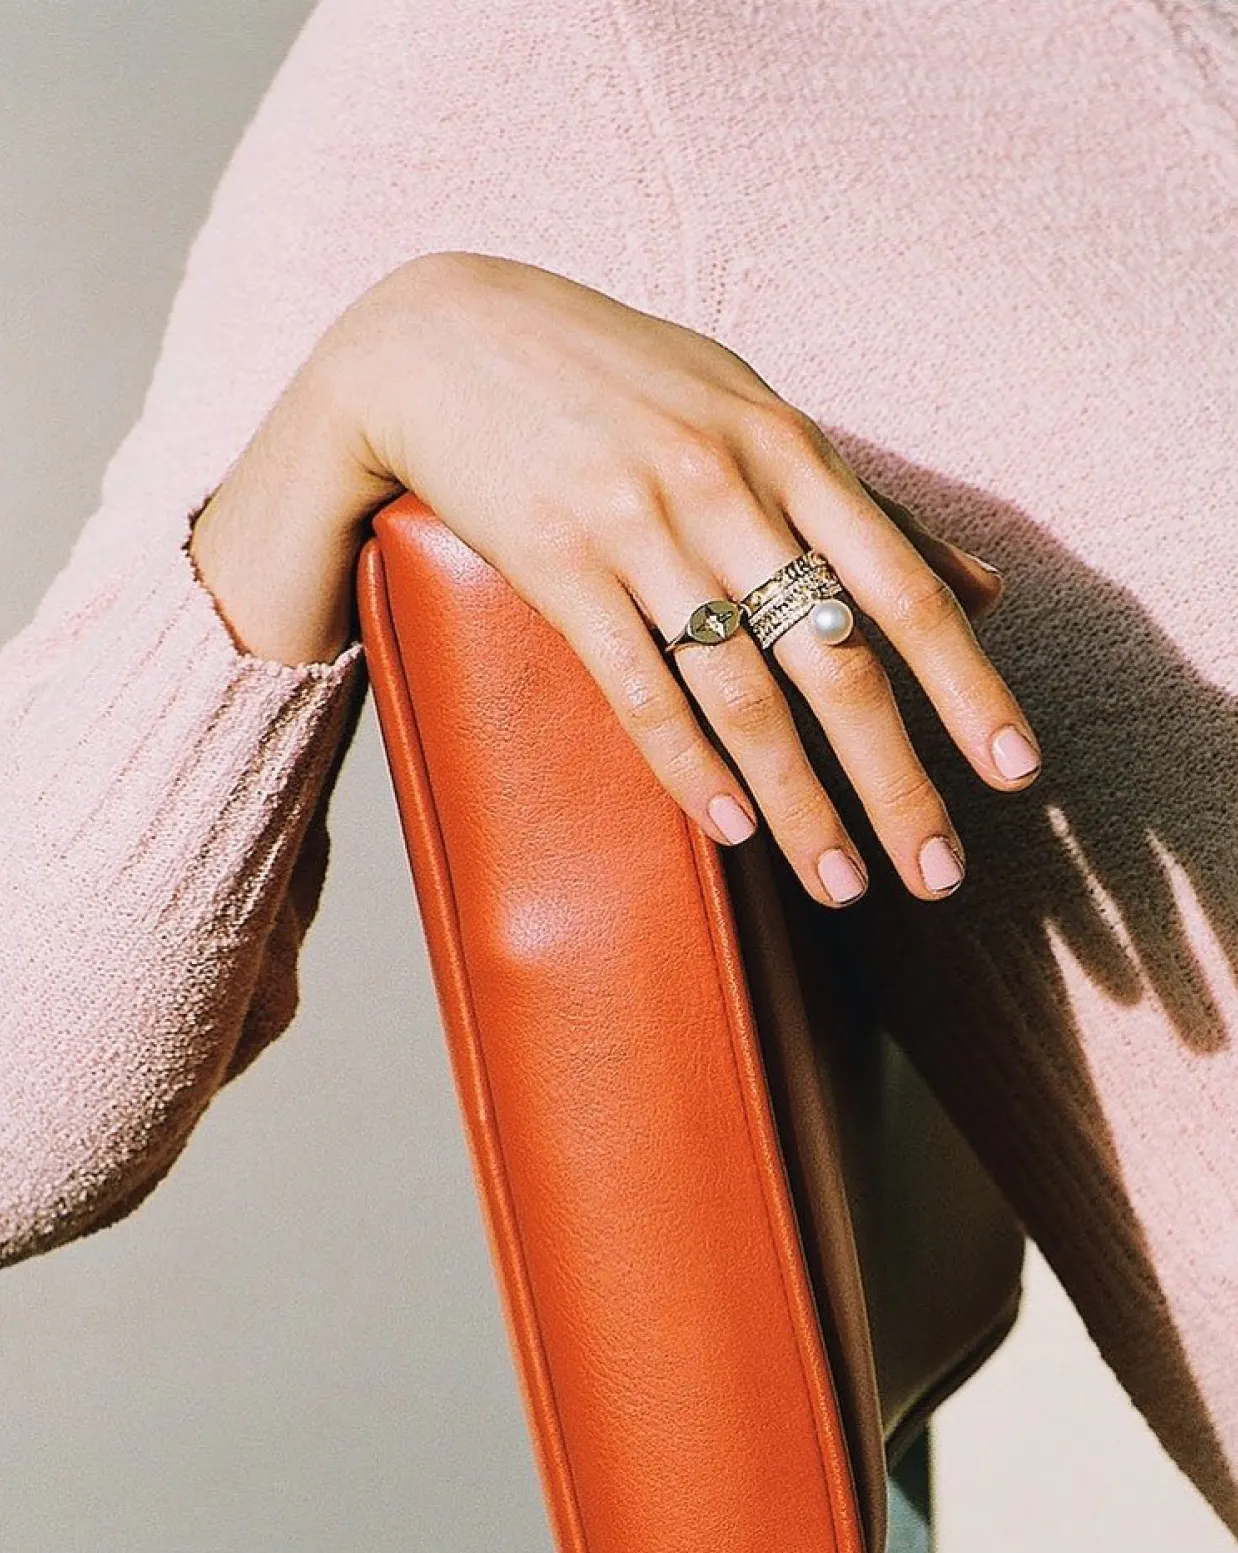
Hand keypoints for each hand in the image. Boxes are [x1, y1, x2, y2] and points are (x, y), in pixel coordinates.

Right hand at [311, 251, 1042, 904]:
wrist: (445, 335)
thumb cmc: (615, 377)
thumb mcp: (750, 411)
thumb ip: (862, 505)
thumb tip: (985, 589)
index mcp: (788, 448)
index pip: (905, 588)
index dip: (969, 688)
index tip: (1018, 774)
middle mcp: (728, 487)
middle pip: (838, 661)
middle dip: (897, 781)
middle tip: (938, 875)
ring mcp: (642, 526)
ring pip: (744, 693)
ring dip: (802, 804)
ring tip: (840, 885)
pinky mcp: (559, 563)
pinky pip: (639, 686)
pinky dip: (690, 766)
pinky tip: (732, 831)